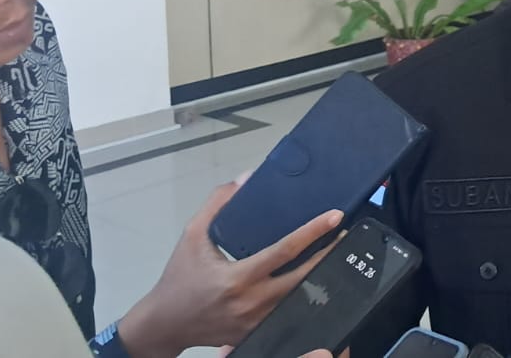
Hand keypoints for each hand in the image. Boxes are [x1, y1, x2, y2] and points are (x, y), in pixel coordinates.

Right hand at [118, 179, 343, 357]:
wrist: (164, 324)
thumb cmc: (179, 278)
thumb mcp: (192, 235)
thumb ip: (218, 204)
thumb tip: (245, 179)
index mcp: (237, 277)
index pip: (284, 251)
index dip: (312, 232)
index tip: (334, 216)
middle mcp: (251, 301)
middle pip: (304, 277)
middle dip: (329, 254)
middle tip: (346, 235)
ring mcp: (257, 321)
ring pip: (301, 298)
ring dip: (322, 275)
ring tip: (338, 254)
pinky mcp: (258, 332)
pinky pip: (289, 312)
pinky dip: (305, 295)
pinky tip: (318, 279)